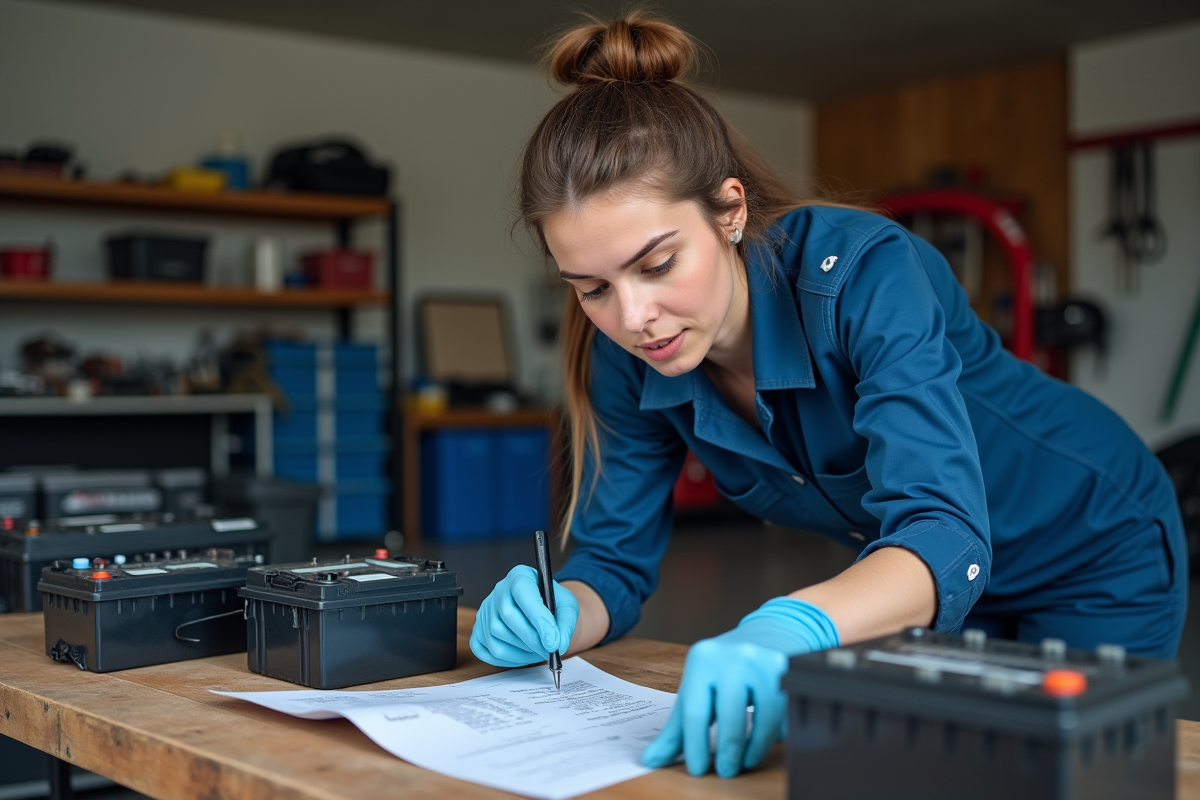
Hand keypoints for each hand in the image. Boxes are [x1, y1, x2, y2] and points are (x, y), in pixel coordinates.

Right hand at [469, 565, 579, 667]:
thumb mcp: (567, 606)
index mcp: (520, 576)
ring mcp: (486, 610)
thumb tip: (558, 644)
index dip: (538, 620)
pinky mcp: (478, 629)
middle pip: (507, 617)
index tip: (553, 642)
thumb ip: (565, 623)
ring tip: (538, 652)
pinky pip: (485, 650)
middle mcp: (499, 590)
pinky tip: (522, 656)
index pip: (524, 594)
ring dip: (520, 651)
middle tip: (549, 650)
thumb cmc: (552, 604)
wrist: (540, 608)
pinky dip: (505, 659)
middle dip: (531, 639)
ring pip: (496, 636)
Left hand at [641, 597, 838, 777]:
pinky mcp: (788, 670)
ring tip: (747, 760)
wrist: (765, 635)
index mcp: (703, 659)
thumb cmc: (725, 668)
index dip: (695, 745)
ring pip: (764, 716)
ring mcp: (762, 661)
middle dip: (728, 751)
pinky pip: (785, 711)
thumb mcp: (698, 688)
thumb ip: (677, 726)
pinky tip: (768, 740)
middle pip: (730, 715)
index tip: (697, 769)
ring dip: (756, 746)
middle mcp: (732, 656)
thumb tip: (652, 759)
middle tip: (726, 770)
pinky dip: (778, 732)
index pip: (695, 711)